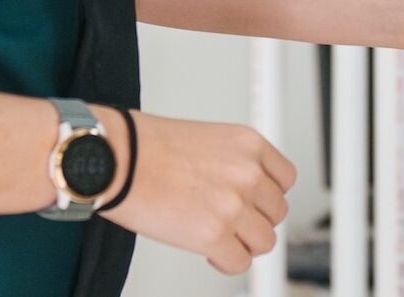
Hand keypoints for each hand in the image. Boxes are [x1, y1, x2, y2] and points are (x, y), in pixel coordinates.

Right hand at [103, 111, 295, 276]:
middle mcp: (248, 173)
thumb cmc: (147, 147)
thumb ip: (233, 164)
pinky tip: (209, 252)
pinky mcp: (215, 235)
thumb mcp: (207, 140)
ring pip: (263, 241)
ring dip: (242, 243)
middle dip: (253, 220)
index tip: (255, 202)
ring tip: (218, 236)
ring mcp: (234, 205)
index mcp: (249, 145)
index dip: (267, 195)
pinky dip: (225, 262)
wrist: (117, 158)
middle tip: (230, 221)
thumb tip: (242, 191)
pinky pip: (239, 262)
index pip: (285, 179)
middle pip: (276, 212)